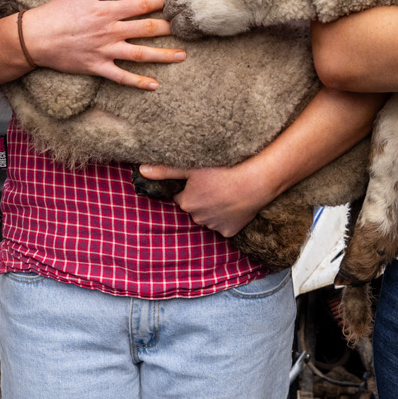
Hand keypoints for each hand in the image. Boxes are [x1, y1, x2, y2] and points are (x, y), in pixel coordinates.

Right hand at [23, 0, 183, 89]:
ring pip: (141, 54)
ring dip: (163, 55)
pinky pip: (122, 77)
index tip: (177, 4)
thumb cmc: (57, 12)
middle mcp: (111, 30)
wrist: (35, 38)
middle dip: (170, 29)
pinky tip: (155, 85)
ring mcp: (105, 50)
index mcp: (108, 10)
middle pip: (147, 29)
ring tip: (182, 56)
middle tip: (189, 30)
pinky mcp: (97, 67)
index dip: (161, 3)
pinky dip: (139, 82)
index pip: (142, 5)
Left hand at [138, 162, 276, 237]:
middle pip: (195, 207)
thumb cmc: (224, 170)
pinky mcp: (230, 232)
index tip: (202, 179)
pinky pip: (224, 225)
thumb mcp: (192, 166)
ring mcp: (214, 226)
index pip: (182, 196)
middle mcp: (197, 217)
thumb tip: (141, 171)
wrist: (256, 181)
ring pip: (209, 216)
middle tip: (215, 184)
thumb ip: (165, 170)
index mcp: (186, 202)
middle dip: (202, 198)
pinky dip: (227, 217)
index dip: (190, 187)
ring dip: (214, 208)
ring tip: (226, 192)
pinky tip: (234, 204)